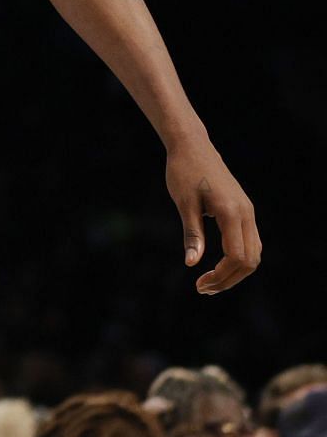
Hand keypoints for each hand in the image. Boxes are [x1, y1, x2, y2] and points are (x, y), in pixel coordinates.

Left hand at [165, 139, 260, 292]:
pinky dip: (237, 258)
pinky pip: (249, 242)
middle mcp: (246, 214)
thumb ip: (191, 235)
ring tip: (208, 282)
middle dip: (228, 279)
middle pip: (250, 260)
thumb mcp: (183, 204)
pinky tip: (217, 265)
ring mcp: (248, 212)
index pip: (237, 256)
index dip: (221, 275)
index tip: (199, 284)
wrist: (193, 147)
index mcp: (231, 212)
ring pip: (253, 252)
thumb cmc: (183, 172)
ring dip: (234, 271)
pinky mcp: (243, 210)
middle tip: (202, 289)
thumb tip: (191, 264)